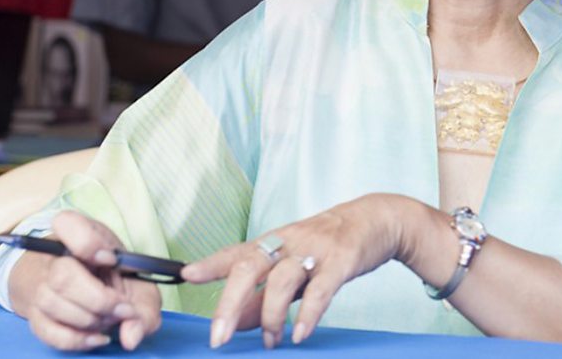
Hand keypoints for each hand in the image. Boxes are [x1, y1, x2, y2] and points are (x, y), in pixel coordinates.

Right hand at [22, 211, 162, 350]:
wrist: (77, 281)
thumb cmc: (109, 273)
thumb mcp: (136, 277)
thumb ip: (145, 305)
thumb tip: (132, 336)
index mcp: (78, 232)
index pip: (66, 223)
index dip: (88, 243)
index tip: (111, 260)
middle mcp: (52, 257)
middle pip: (62, 275)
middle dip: (99, 300)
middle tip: (123, 308)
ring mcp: (38, 285)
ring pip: (52, 304)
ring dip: (89, 320)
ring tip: (110, 318)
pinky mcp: (34, 314)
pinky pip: (47, 331)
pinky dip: (76, 339)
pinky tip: (96, 336)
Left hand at [181, 193, 411, 348]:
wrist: (374, 220)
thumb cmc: (327, 245)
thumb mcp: (292, 267)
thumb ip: (264, 295)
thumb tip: (238, 322)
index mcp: (272, 242)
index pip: (236, 253)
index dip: (211, 264)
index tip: (188, 276)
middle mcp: (288, 243)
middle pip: (250, 266)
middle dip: (230, 303)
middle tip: (218, 336)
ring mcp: (314, 250)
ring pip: (283, 280)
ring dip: (271, 316)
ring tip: (270, 342)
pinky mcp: (341, 261)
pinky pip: (321, 289)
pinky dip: (308, 313)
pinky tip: (299, 334)